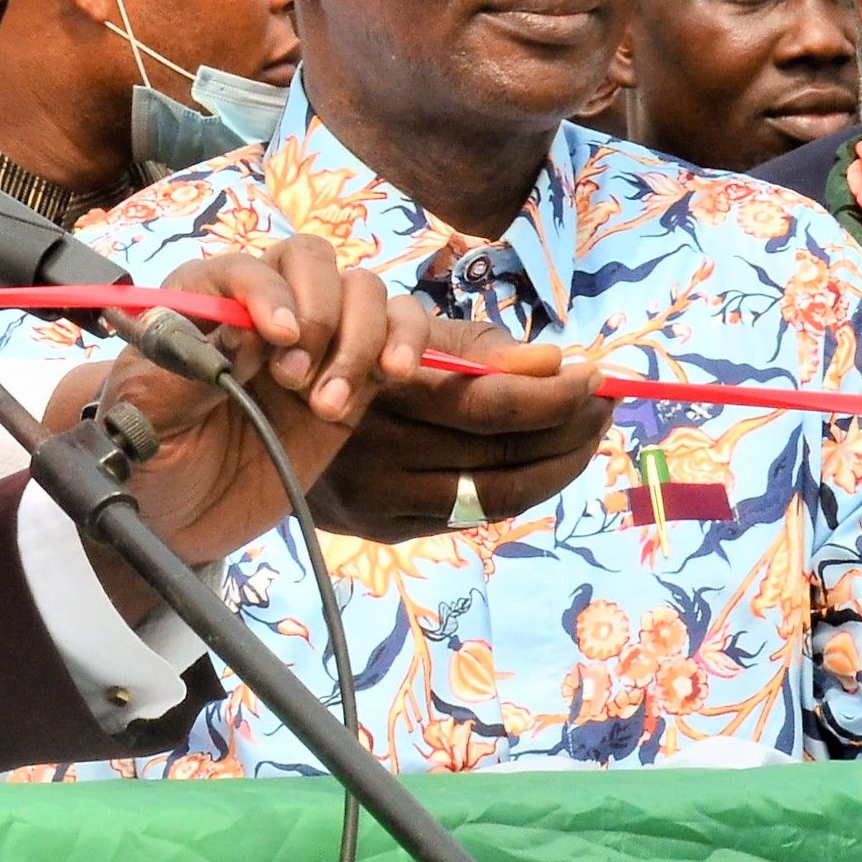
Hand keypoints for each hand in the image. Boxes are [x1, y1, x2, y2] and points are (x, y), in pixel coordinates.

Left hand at [102, 239, 439, 577]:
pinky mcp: (353, 379)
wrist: (177, 514)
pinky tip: (390, 376)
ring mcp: (313, 341)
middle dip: (317, 313)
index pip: (247, 267)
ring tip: (327, 404)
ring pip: (364, 290)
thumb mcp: (143, 414)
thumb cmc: (146, 454)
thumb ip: (186, 367)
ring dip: (360, 338)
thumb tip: (248, 331)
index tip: (277, 338)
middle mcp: (262, 308)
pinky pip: (399, 331)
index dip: (267, 293)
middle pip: (314, 260)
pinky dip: (407, 341)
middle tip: (292, 380)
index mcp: (201, 302)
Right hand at [307, 313, 608, 542]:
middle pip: (502, 454)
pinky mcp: (382, 528)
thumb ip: (478, 348)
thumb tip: (553, 362)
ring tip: (588, 430)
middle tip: (604, 401)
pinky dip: (523, 489)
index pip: (489, 404)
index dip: (553, 395)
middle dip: (570, 429)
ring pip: (497, 494)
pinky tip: (546, 461)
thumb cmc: (347, 360)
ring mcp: (378, 499)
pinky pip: (472, 514)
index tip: (594, 374)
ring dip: (560, 463)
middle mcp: (375, 452)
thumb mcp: (401, 334)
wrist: (257, 422)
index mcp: (380, 390)